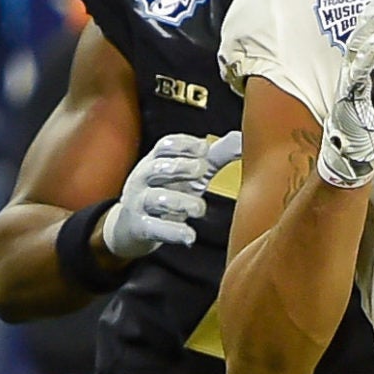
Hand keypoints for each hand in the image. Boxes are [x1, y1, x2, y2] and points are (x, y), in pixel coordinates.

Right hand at [102, 132, 240, 257]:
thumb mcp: (190, 173)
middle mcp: (144, 178)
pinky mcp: (140, 227)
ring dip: (180, 202)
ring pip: (157, 198)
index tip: (203, 147)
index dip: (183, 144)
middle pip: (158, 167)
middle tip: (201, 170)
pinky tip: (189, 235)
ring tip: (198, 209)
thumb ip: (215, 156)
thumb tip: (241, 138)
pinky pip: (155, 228)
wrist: (132, 226)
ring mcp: (140, 203)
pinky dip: (173, 232)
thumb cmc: (168, 191)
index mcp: (157, 160)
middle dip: (179, 167)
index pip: (165, 146)